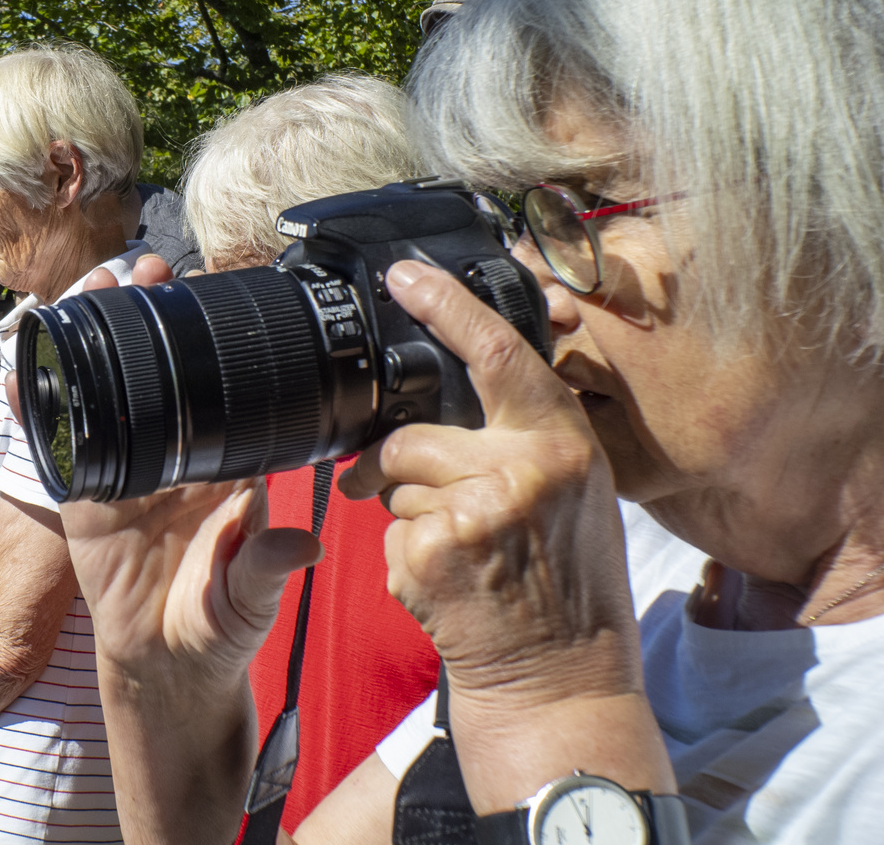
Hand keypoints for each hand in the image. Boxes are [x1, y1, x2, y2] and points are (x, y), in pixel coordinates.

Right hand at [56, 254, 320, 679]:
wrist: (167, 664)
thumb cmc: (218, 624)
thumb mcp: (249, 597)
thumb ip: (265, 567)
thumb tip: (299, 541)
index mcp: (219, 469)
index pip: (216, 390)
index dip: (205, 342)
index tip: (198, 296)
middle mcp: (170, 460)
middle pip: (152, 375)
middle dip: (142, 317)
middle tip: (139, 268)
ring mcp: (122, 474)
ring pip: (101, 395)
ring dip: (89, 344)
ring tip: (82, 293)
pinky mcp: (81, 499)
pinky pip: (55, 449)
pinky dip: (32, 412)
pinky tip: (15, 377)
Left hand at [338, 260, 640, 709]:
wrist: (560, 680)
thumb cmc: (564, 588)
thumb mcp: (570, 495)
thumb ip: (520, 442)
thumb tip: (451, 400)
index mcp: (563, 443)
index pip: (500, 352)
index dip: (447, 306)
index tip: (404, 276)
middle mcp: (523, 468)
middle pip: (412, 435)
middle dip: (398, 469)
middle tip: (432, 511)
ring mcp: (475, 510)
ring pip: (391, 483)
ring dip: (405, 517)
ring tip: (461, 559)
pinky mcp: (431, 552)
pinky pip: (386, 533)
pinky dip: (403, 560)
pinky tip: (449, 587)